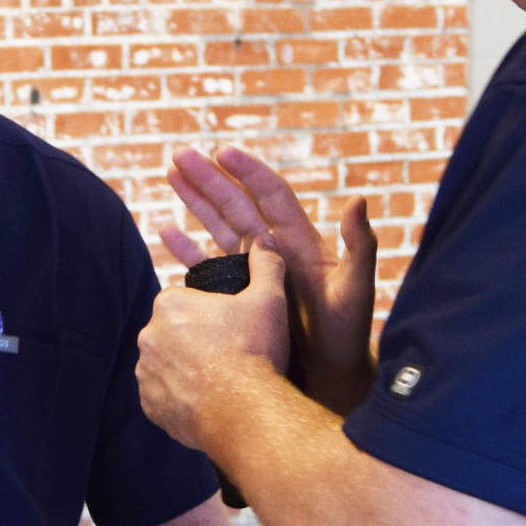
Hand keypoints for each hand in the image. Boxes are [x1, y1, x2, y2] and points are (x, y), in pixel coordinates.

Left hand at [136, 236, 288, 459]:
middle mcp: (147, 335)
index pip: (185, 301)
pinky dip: (180, 398)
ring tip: (220, 382)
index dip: (210, 313)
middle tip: (228, 355)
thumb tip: (266, 240)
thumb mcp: (268, 300)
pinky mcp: (149, 405)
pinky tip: (207, 401)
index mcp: (169, 303)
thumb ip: (266, 266)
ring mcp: (145, 373)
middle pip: (173, 333)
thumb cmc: (255, 351)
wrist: (245, 412)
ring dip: (186, 370)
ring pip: (167, 365)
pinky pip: (164, 396)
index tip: (230, 327)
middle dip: (195, 341)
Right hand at [160, 145, 375, 411]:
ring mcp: (253, 268)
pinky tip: (166, 230)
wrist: (329, 373)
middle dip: (208, 178)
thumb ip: (359, 246)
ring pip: (217, 224)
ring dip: (194, 200)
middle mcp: (273, 247)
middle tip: (181, 155)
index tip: (223, 152)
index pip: (270, 194)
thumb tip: (359, 200)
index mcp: (299, 239)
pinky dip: (186, 246)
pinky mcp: (237, 291)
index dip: (247, 172)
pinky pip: (206, 263)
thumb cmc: (347, 333)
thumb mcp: (357, 289)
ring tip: (171, 174)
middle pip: (235, 203)